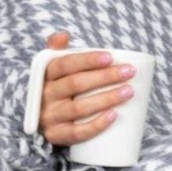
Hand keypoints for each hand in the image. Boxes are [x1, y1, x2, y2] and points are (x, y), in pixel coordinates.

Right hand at [37, 31, 135, 146]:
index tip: (110, 57)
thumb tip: (63, 34)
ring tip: (128, 92)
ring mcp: (50, 118)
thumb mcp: (53, 71)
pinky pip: (77, 133)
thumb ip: (57, 51)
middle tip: (129, 72)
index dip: (87, 60)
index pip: (64, 64)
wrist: (42, 123)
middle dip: (105, 77)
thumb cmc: (56, 91)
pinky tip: (114, 115)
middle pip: (75, 84)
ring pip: (79, 108)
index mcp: (45, 76)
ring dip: (106, 99)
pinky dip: (96, 125)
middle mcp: (45, 96)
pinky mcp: (56, 136)